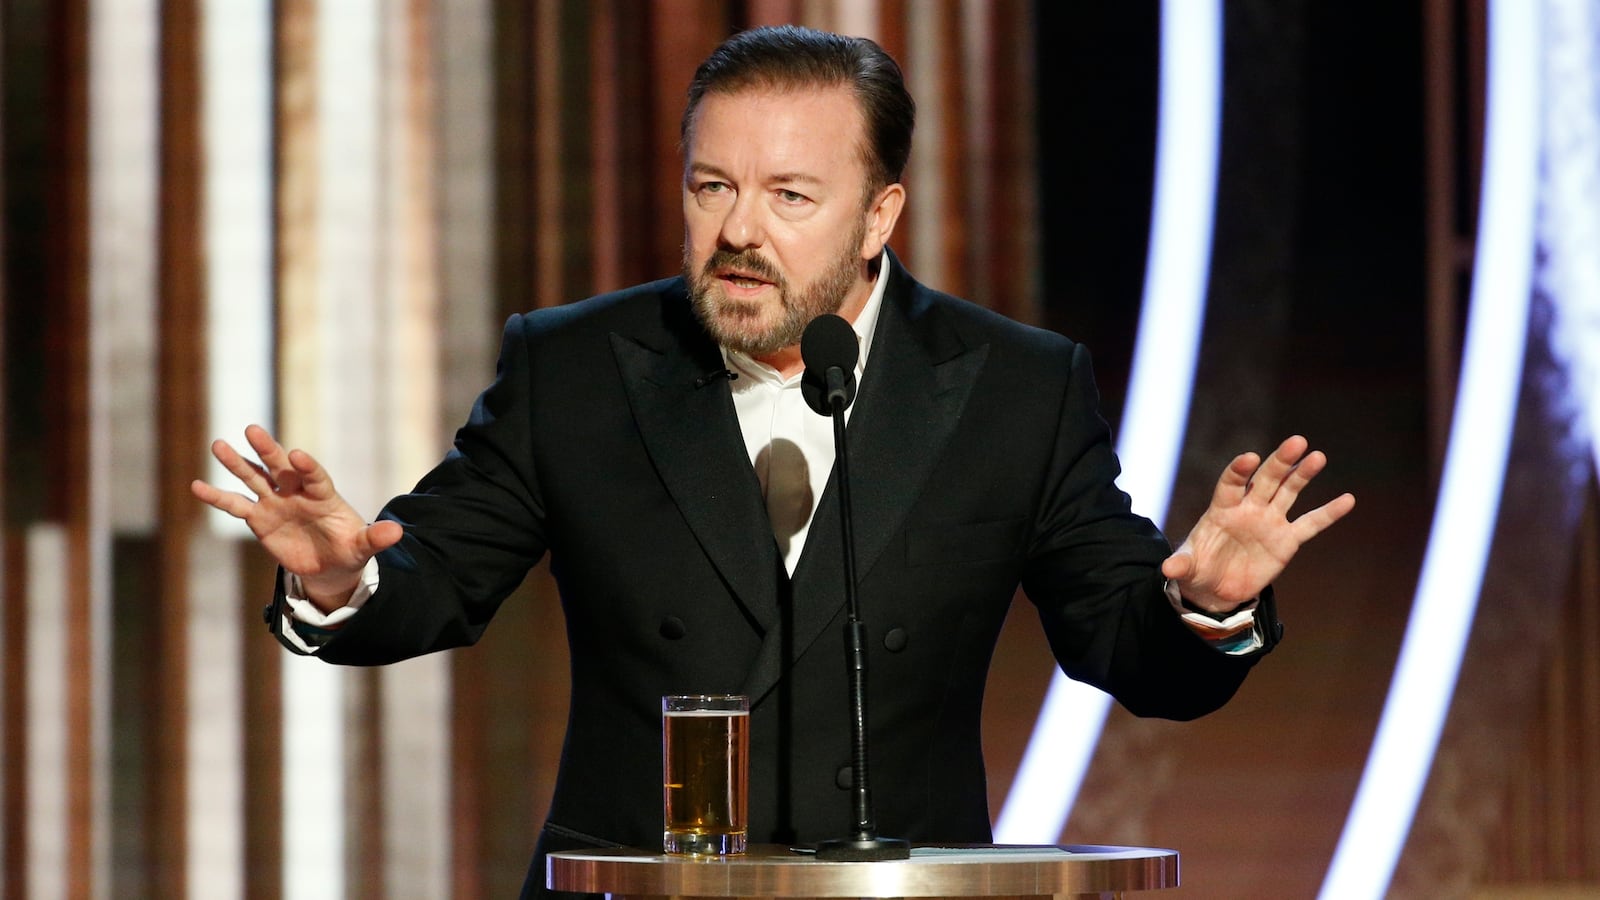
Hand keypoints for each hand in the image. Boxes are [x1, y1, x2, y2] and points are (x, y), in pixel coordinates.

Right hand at [190, 424, 401, 610]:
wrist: (329, 567)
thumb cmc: (349, 550)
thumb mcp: (363, 547)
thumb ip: (375, 538)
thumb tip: (398, 532)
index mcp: (324, 495)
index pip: (315, 476)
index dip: (308, 467)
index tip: (298, 456)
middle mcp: (297, 492)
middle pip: (281, 467)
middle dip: (268, 450)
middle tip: (252, 430)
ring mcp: (276, 503)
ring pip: (254, 478)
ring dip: (237, 463)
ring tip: (218, 445)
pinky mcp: (259, 518)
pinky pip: (236, 505)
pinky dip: (217, 496)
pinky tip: (196, 486)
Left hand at [1161, 435, 1354, 612]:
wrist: (1216, 589)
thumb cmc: (1198, 569)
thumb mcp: (1187, 568)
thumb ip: (1181, 564)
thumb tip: (1168, 568)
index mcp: (1222, 509)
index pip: (1231, 483)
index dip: (1239, 470)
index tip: (1250, 458)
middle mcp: (1249, 508)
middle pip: (1266, 479)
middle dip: (1280, 461)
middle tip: (1296, 441)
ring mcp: (1269, 521)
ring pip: (1289, 492)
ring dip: (1303, 475)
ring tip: (1318, 456)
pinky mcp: (1287, 540)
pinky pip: (1310, 524)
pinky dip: (1328, 513)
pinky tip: (1348, 499)